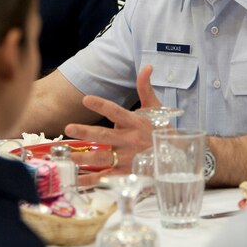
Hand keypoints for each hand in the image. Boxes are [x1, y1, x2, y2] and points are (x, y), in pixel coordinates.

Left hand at [65, 66, 161, 185]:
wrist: (177, 158)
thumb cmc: (162, 130)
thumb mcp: (156, 108)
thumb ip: (145, 88)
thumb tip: (146, 66)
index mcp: (137, 123)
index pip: (117, 112)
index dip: (101, 105)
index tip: (86, 99)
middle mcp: (131, 141)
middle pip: (106, 136)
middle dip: (87, 132)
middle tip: (69, 128)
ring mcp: (128, 158)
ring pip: (104, 158)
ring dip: (85, 158)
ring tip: (69, 155)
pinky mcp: (126, 172)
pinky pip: (107, 176)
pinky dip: (92, 180)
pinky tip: (78, 179)